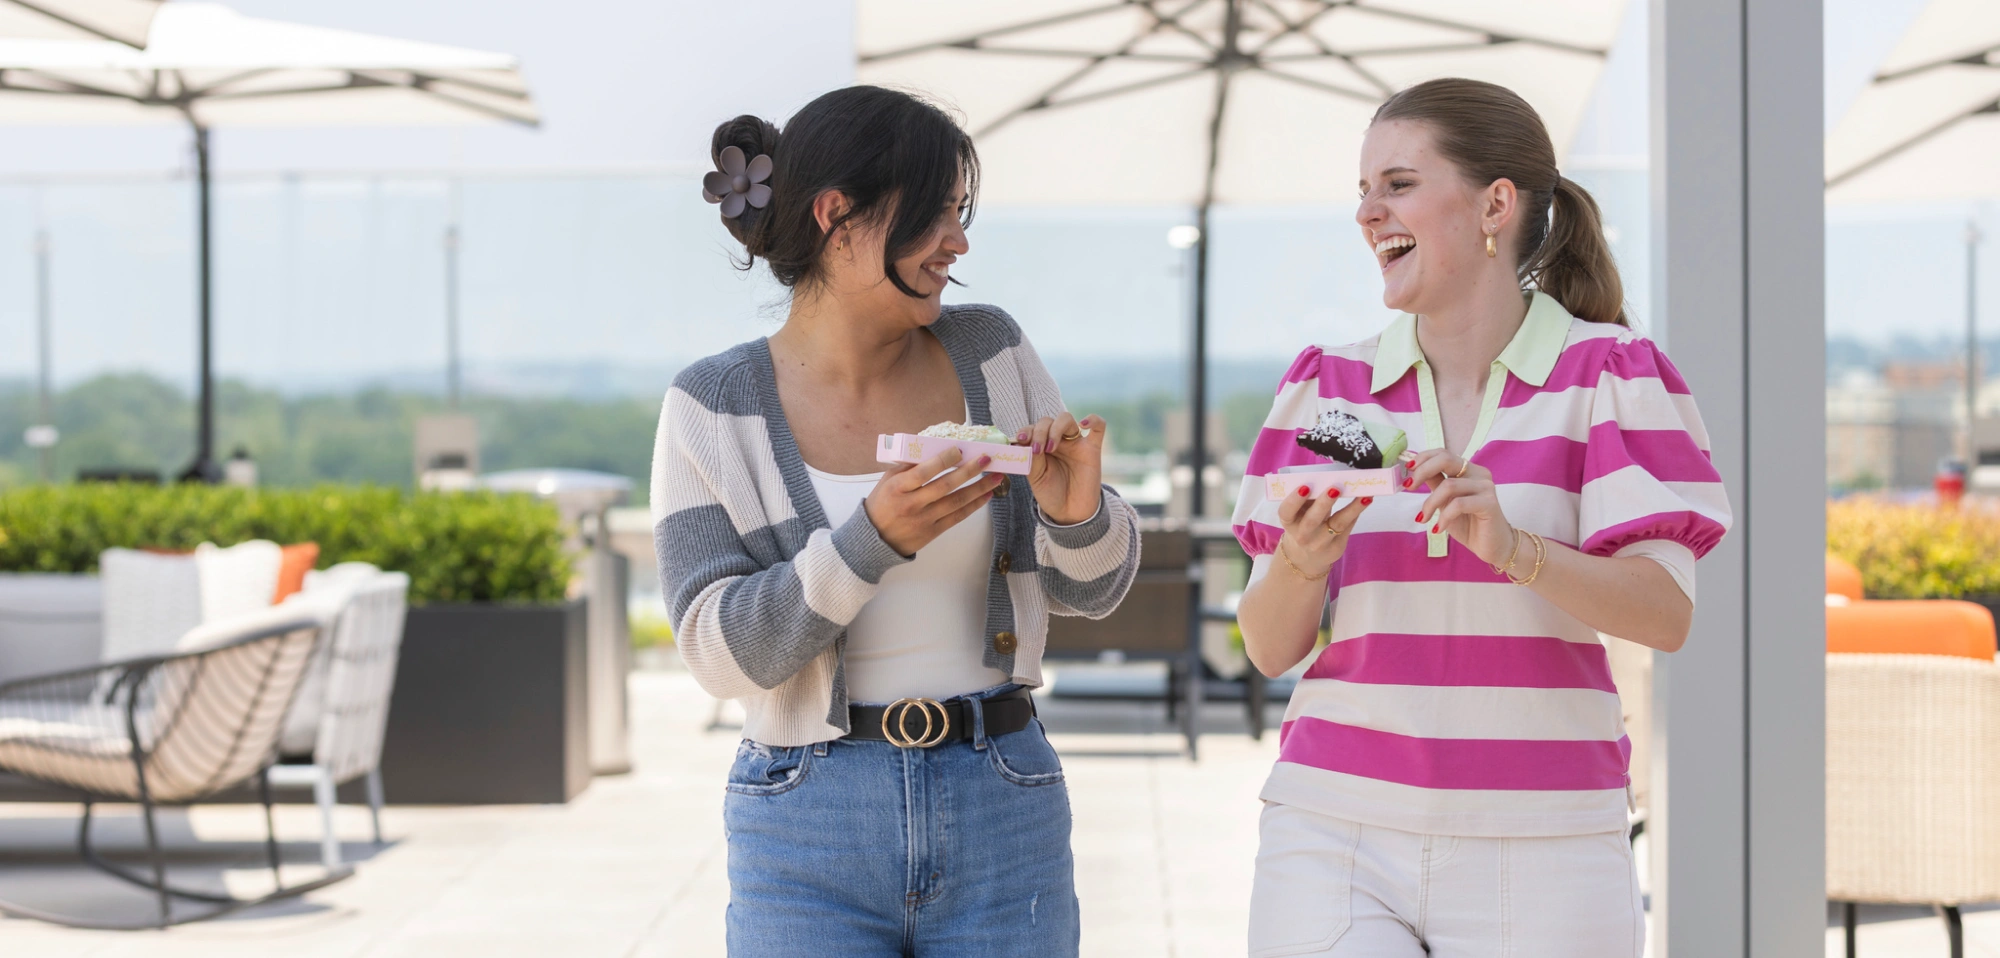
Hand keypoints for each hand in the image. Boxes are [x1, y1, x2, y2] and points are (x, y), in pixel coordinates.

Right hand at [864, 446, 1004, 555]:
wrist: (875, 539)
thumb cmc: (882, 504)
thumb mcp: (888, 480)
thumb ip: (909, 465)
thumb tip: (934, 448)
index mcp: (898, 488)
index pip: (923, 472)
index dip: (943, 460)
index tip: (960, 450)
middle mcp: (912, 504)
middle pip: (945, 486)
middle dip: (969, 471)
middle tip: (986, 459)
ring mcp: (924, 520)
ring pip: (956, 502)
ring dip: (979, 488)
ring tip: (996, 477)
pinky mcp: (933, 532)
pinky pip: (958, 517)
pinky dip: (974, 505)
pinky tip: (986, 495)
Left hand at [1018, 412, 1106, 524]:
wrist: (1070, 512)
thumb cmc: (1051, 494)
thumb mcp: (1036, 477)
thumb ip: (1031, 458)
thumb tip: (1022, 441)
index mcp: (1041, 446)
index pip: (1032, 428)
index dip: (1026, 430)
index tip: (1020, 440)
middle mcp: (1057, 441)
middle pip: (1047, 421)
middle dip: (1039, 432)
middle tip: (1037, 449)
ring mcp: (1075, 444)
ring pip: (1066, 419)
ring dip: (1055, 428)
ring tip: (1050, 447)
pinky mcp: (1092, 450)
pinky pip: (1098, 427)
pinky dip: (1094, 420)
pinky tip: (1083, 424)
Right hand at [1275, 484, 1372, 575]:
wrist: (1305, 557)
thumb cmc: (1303, 524)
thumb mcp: (1299, 513)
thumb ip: (1309, 498)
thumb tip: (1329, 476)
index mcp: (1289, 521)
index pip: (1286, 511)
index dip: (1294, 500)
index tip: (1304, 486)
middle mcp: (1302, 535)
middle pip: (1312, 520)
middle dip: (1323, 503)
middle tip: (1335, 488)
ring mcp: (1319, 544)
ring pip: (1336, 525)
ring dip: (1351, 509)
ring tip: (1363, 495)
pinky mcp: (1336, 548)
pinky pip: (1348, 527)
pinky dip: (1357, 512)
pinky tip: (1366, 500)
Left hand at [1406, 449, 1513, 566]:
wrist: (1491, 546)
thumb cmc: (1468, 524)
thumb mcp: (1444, 502)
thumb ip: (1434, 483)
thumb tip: (1413, 470)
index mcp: (1468, 470)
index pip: (1443, 453)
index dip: (1423, 458)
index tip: (1407, 469)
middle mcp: (1479, 474)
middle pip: (1446, 459)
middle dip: (1422, 471)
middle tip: (1409, 487)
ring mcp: (1486, 487)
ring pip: (1449, 485)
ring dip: (1430, 504)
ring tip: (1424, 518)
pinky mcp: (1489, 503)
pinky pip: (1459, 504)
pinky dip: (1444, 517)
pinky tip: (1439, 528)